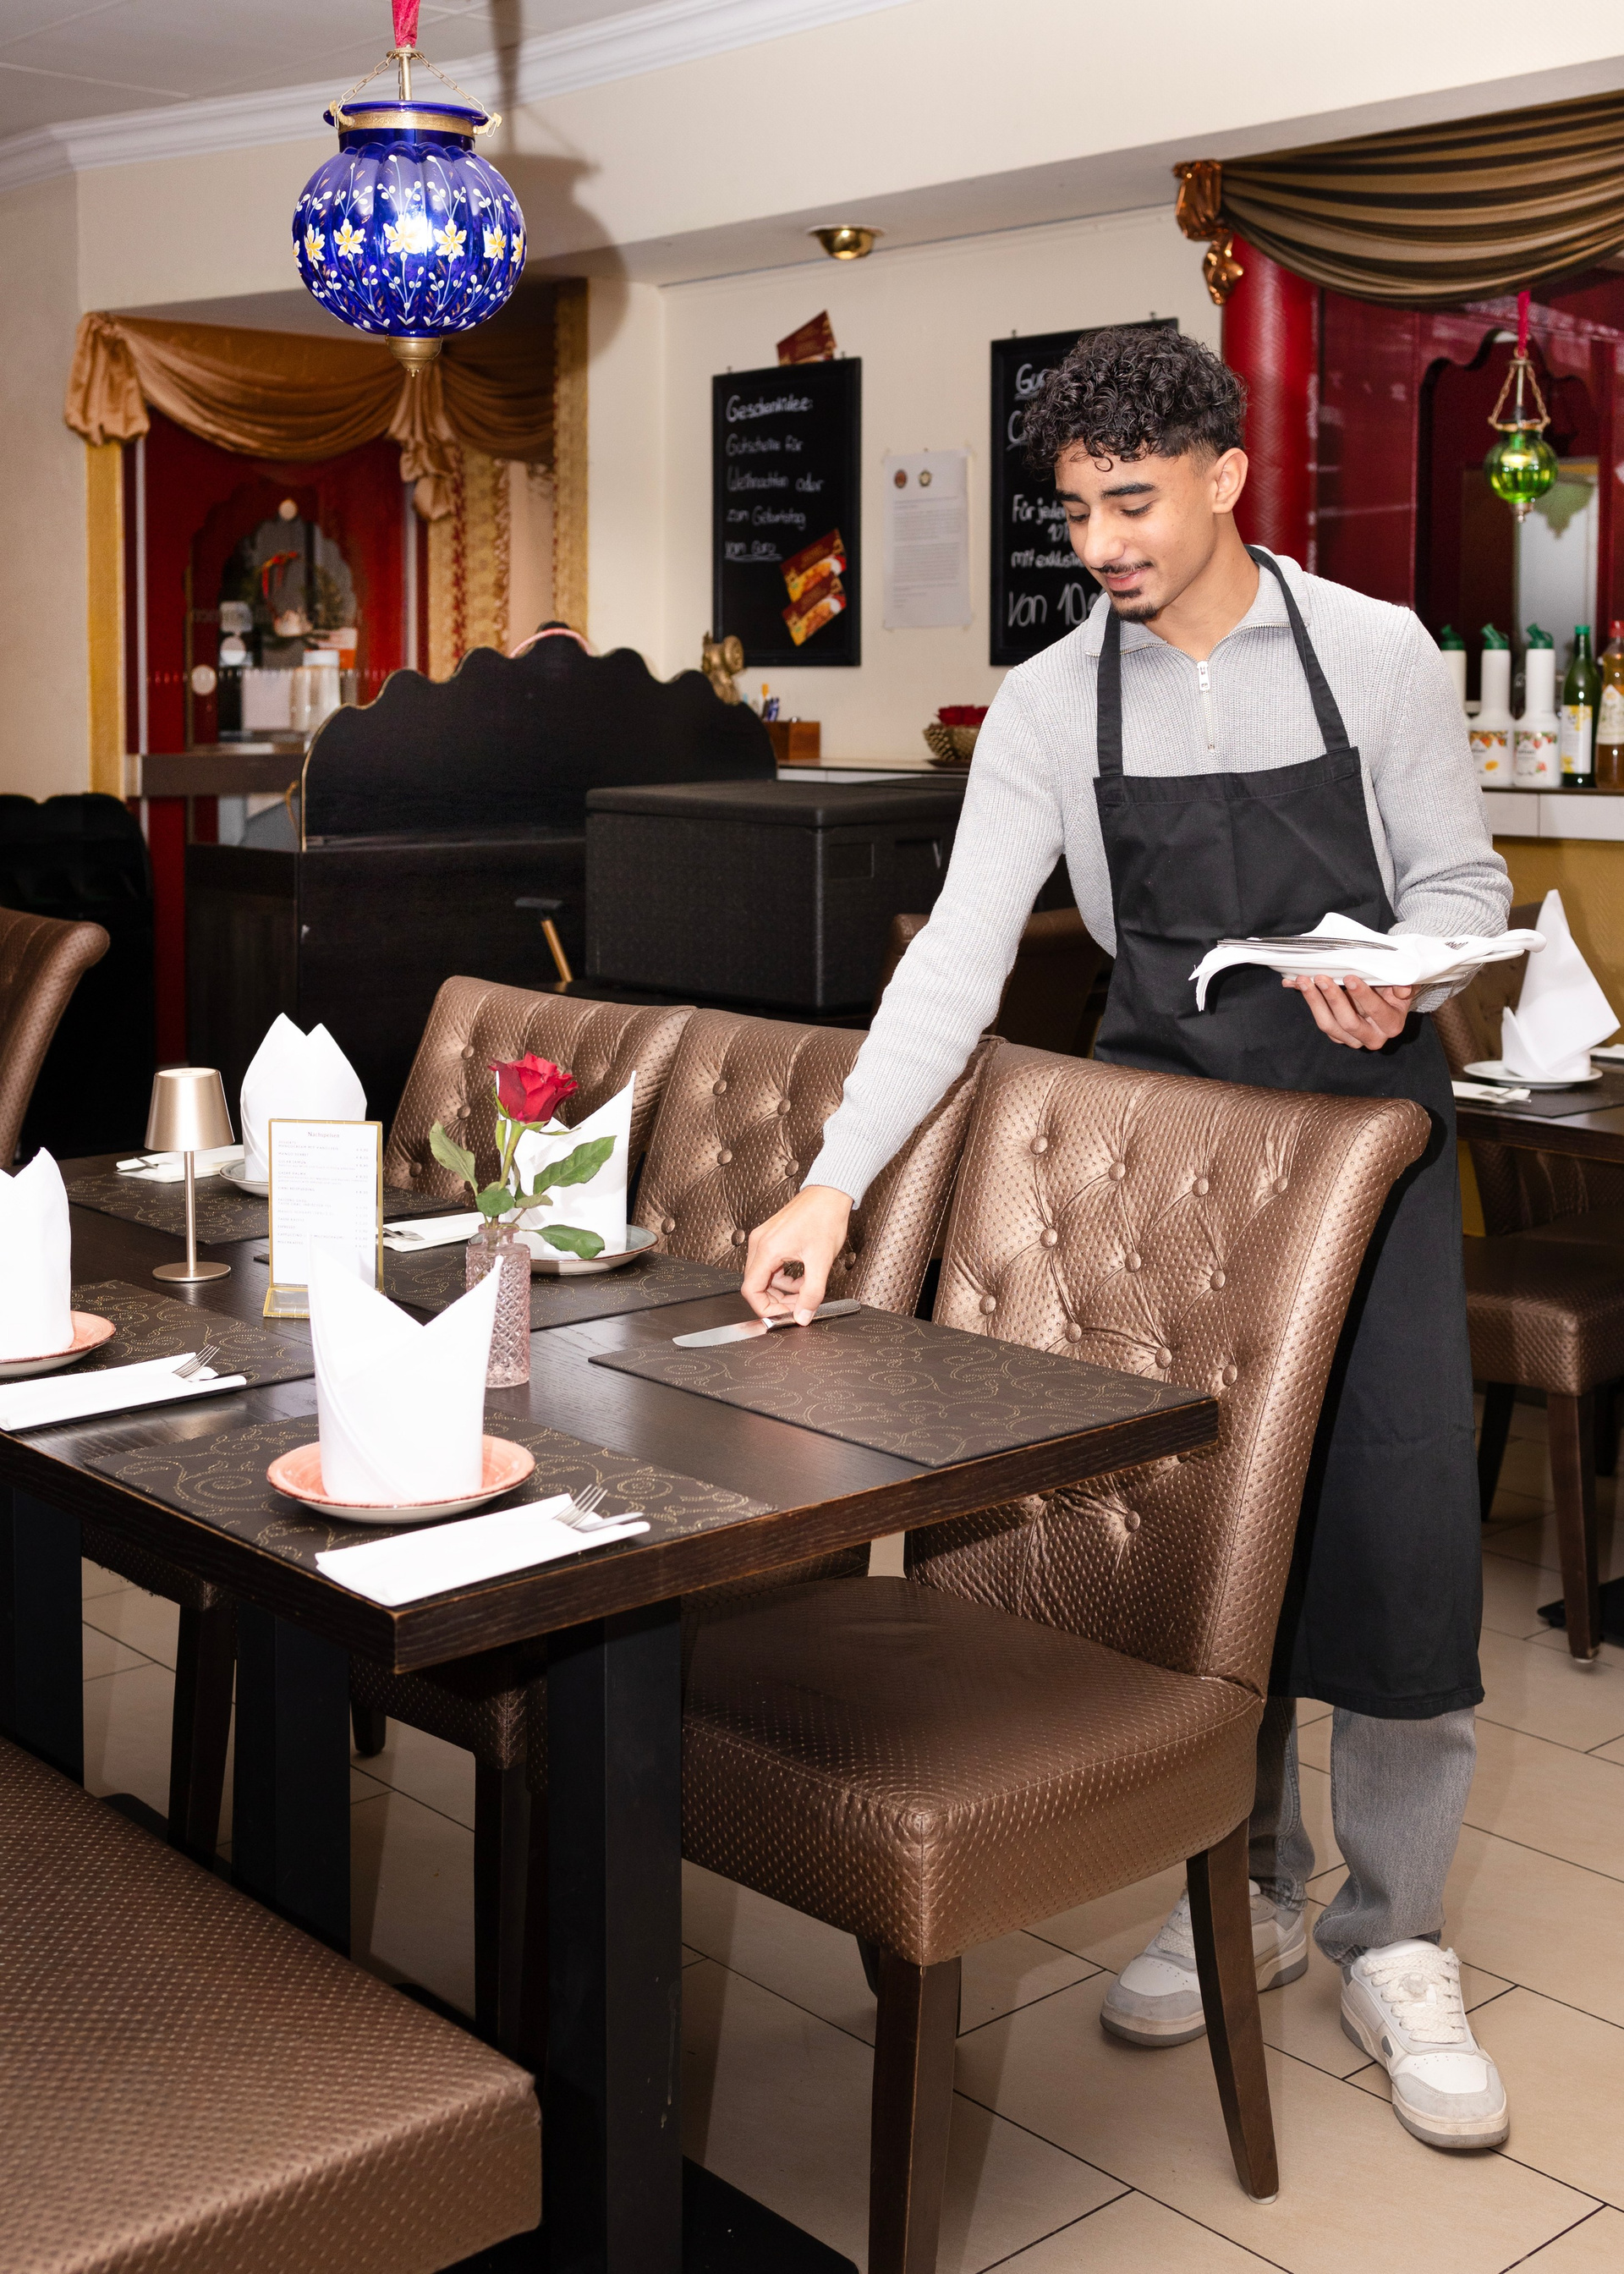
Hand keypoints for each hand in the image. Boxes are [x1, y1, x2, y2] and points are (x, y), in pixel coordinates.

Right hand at [741, 1183, 852, 1320]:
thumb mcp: (821, 1262)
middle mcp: (760, 1243)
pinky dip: (784, 1277)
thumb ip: (812, 1293)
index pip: (751, 1290)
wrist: (830, 1193)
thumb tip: (803, 1316)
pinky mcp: (772, 1237)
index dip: (765, 1308)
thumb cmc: (825, 1217)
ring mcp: (764, 1238)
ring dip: (782, 1289)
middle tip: (798, 1307)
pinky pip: (771, 1265)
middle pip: (756, 1284)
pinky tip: (802, 1277)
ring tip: (805, 1291)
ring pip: (764, 1276)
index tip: (783, 1316)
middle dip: (776, 1300)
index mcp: (767, 1249)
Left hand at [1285, 973, 1413, 1049]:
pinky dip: (1311, 1003)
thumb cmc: (1391, 990)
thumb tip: (1402, 989)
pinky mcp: (1337, 1036)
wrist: (1383, 999)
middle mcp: (1374, 1037)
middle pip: (1349, 1022)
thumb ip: (1402, 985)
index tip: (1349, 977)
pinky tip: (1302, 986)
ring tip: (1304, 981)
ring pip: (1329, 1025)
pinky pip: (1321, 1021)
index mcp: (1392, 1025)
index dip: (1363, 995)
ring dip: (1315, 1001)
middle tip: (1322, 978)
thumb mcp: (1400, 984)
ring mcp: (1353, 1040)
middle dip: (1334, 999)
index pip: (1377, 1011)